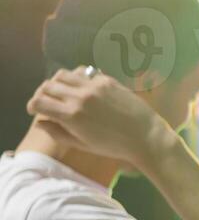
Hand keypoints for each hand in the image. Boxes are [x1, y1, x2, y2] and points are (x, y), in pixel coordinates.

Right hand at [27, 67, 175, 168]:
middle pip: (48, 86)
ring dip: (57, 82)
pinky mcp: (107, 80)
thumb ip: (58, 133)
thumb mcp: (83, 145)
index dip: (32, 106)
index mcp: (71, 115)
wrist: (146, 137)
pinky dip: (76, 78)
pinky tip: (80, 87)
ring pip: (63, 75)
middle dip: (42, 94)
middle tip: (46, 101)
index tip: (34, 110)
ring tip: (62, 91)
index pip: (39, 102)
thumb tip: (40, 123)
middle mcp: (79, 97)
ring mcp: (94, 86)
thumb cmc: (115, 146)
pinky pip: (84, 72)